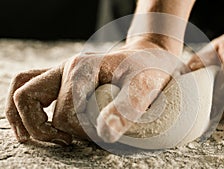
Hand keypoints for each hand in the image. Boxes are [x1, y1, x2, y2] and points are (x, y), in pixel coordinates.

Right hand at [5, 40, 181, 144]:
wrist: (148, 57)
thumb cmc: (148, 70)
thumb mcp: (145, 86)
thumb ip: (127, 109)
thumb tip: (105, 135)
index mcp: (82, 68)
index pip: (64, 112)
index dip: (79, 131)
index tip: (100, 136)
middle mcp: (66, 67)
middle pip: (34, 103)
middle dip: (52, 129)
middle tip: (73, 141)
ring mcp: (62, 71)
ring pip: (23, 92)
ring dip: (26, 119)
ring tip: (46, 138)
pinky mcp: (65, 79)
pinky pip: (30, 88)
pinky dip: (25, 109)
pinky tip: (34, 127)